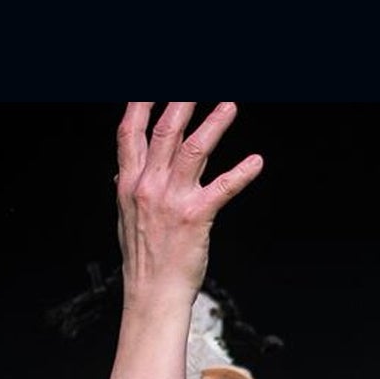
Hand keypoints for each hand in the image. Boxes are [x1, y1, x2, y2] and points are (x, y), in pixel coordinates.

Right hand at [115, 102, 261, 301]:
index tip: (150, 86)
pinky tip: (256, 162)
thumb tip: (123, 171)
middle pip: (164, 131)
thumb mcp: (125, 218)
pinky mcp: (196, 216)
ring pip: (194, 150)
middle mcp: (148, 186)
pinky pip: (223, 188)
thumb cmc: (144, 259)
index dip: (139, 104)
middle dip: (180, 102)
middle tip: (193, 84)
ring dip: (214, 124)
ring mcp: (172, 199)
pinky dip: (242, 173)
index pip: (129, 133)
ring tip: (229, 105)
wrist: (153, 294)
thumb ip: (129, 189)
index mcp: (129, 183)